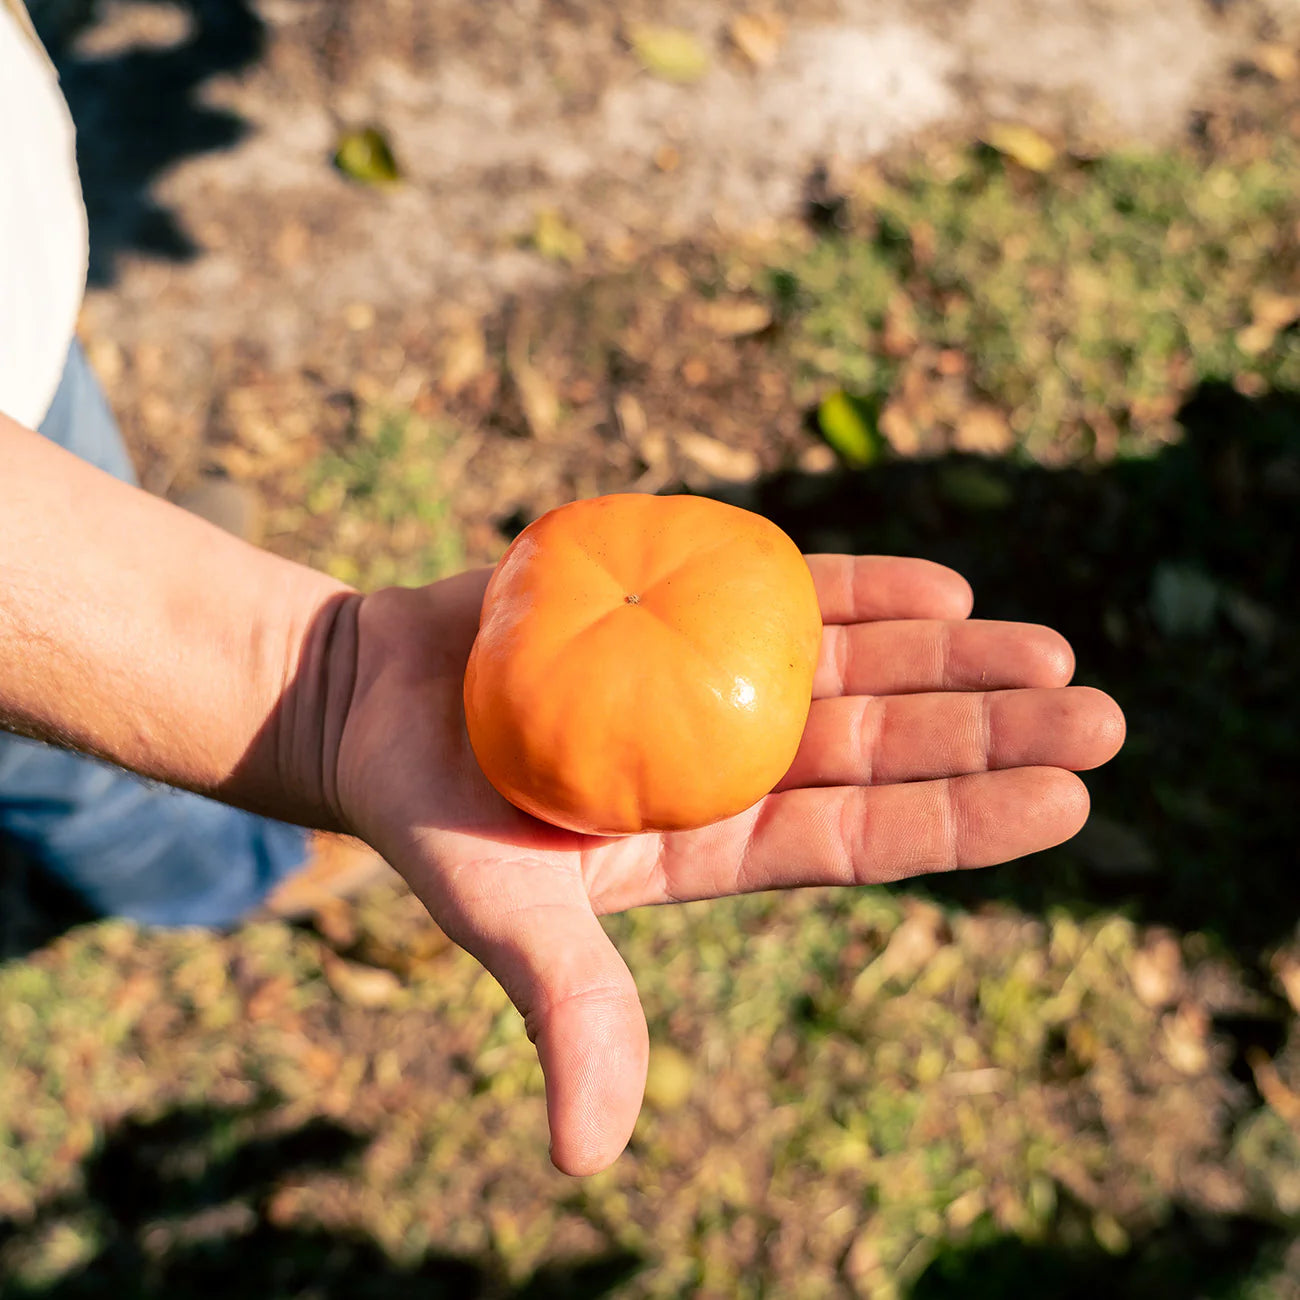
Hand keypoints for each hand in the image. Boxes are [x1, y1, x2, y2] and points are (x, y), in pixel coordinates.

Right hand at [333, 556, 1123, 1173]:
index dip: (961, 823)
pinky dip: (865, 592)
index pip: (862, 840)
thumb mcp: (500, 910)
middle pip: (883, 750)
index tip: (1066, 800)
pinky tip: (947, 589)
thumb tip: (590, 1158)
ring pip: (858, 671)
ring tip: (1052, 650)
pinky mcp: (685, 608)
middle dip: (988, 735)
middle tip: (1099, 717)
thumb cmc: (434, 816)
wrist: (377, 701)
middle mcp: (736, 763)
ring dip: (954, 659)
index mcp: (715, 841)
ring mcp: (716, 682)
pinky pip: (792, 598)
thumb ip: (564, 1004)